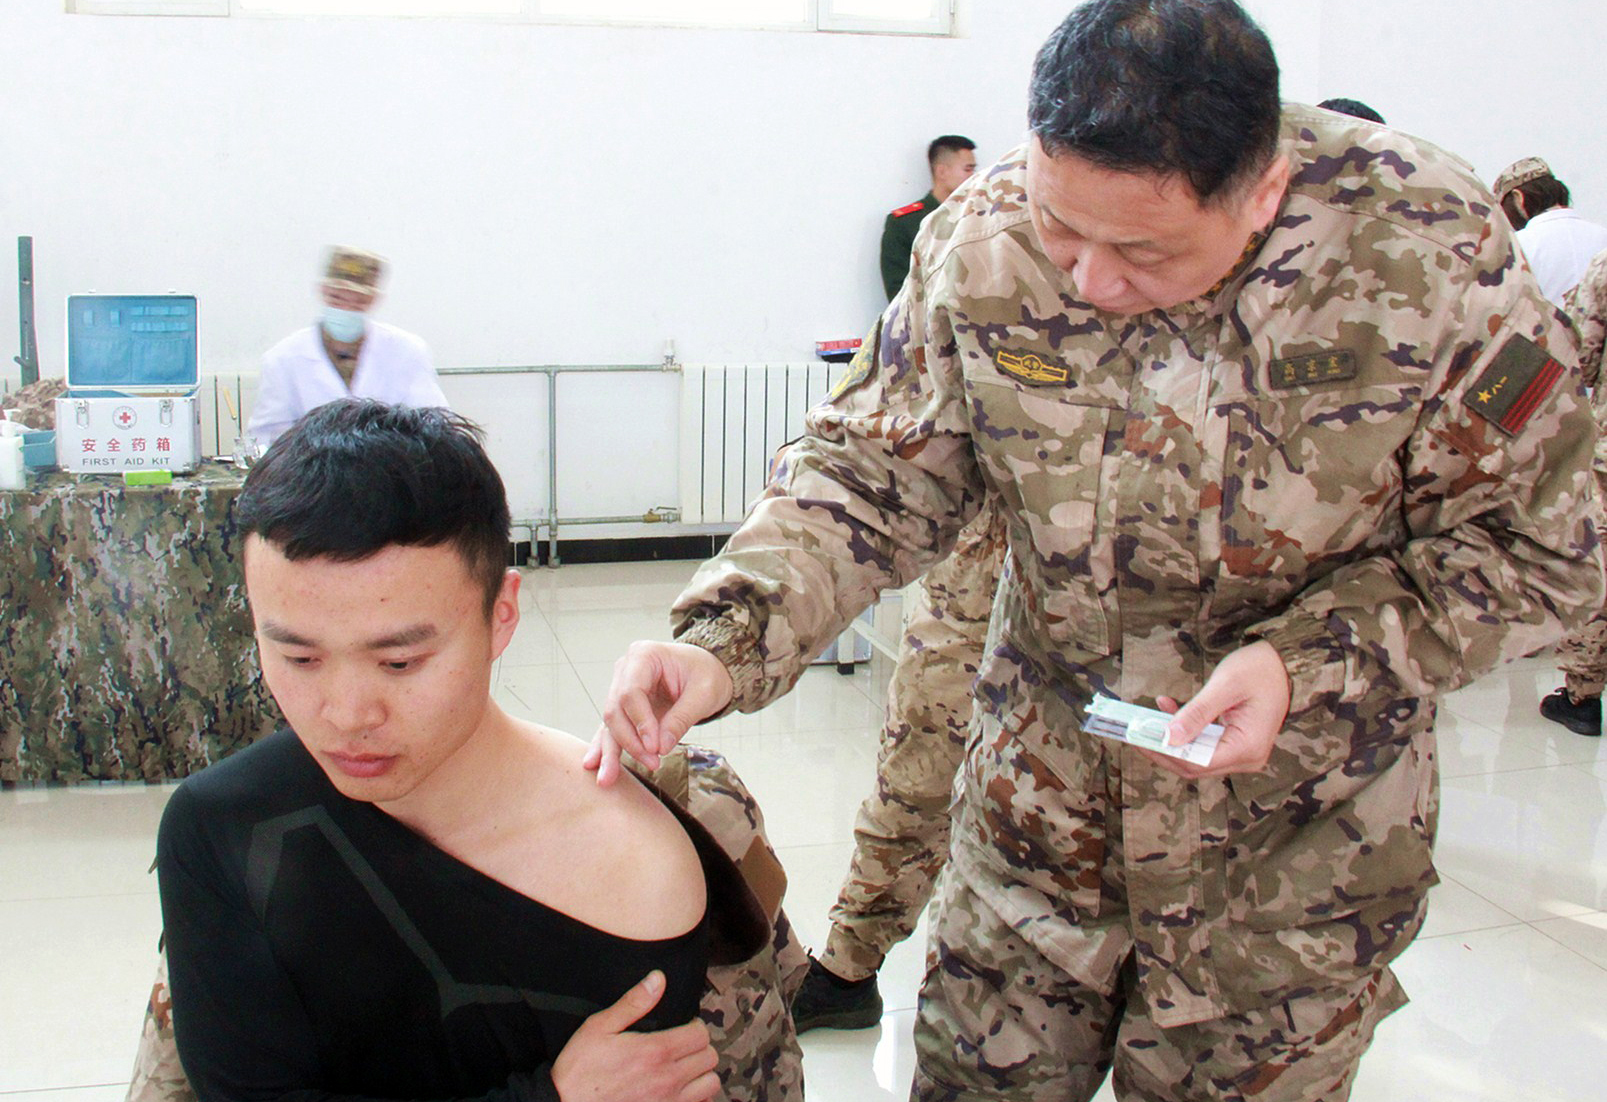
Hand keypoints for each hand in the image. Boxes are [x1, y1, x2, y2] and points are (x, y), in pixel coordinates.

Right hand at [552, 971, 718, 1101]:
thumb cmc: (580, 1068)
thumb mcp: (599, 1027)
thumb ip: (633, 1003)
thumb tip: (658, 979)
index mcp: (656, 1051)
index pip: (700, 1034)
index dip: (694, 1026)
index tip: (683, 1027)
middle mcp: (668, 1079)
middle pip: (709, 1057)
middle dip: (699, 1047)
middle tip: (683, 1045)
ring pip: (710, 1084)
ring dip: (701, 1073)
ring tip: (685, 1067)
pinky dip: (696, 1097)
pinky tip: (680, 1090)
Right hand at [583, 641, 734, 785]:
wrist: (707, 670)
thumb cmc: (707, 673)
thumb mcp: (704, 693)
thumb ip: (681, 718)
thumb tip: (660, 747)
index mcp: (644, 655)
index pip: (631, 693)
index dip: (640, 723)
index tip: (655, 748)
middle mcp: (626, 669)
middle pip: (616, 709)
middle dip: (630, 741)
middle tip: (651, 763)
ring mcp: (621, 687)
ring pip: (611, 723)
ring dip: (611, 752)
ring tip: (606, 779)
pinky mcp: (625, 706)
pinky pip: (613, 729)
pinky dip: (607, 748)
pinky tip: (594, 765)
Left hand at [1145, 640, 1290, 779]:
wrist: (1284, 663)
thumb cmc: (1260, 670)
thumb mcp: (1225, 686)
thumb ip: (1196, 713)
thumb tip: (1168, 737)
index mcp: (1247, 748)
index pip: (1196, 762)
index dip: (1164, 752)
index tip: (1139, 737)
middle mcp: (1247, 758)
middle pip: (1194, 765)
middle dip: (1163, 748)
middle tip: (1136, 729)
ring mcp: (1242, 753)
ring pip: (1196, 756)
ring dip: (1171, 738)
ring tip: (1148, 716)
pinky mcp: (1236, 743)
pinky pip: (1204, 744)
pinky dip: (1184, 730)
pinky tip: (1168, 708)